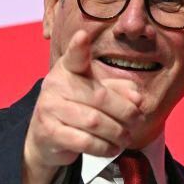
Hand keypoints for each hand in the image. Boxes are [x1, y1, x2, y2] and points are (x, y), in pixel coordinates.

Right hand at [22, 30, 143, 183]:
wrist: (45, 137)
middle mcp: (55, 85)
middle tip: (138, 121)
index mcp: (68, 69)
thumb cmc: (77, 109)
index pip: (74, 57)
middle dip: (126, 112)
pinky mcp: (48, 132)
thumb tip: (138, 98)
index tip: (83, 35)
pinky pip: (85, 141)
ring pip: (95, 122)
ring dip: (118, 133)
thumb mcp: (97, 94)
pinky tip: (113, 148)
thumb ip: (119, 91)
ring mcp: (49, 108)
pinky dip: (105, 147)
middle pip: (100, 97)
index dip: (78, 47)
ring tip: (127, 137)